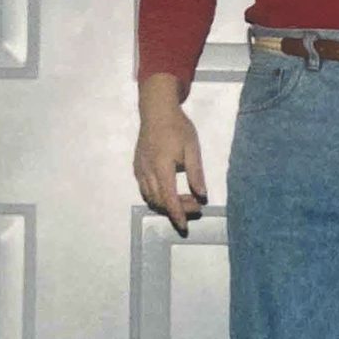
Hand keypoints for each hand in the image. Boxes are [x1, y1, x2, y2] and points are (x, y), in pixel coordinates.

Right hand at [133, 73, 205, 233]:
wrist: (156, 111)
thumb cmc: (177, 127)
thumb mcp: (192, 148)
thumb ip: (196, 173)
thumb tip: (202, 195)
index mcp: (162, 166)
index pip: (169, 198)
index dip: (177, 214)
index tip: (185, 227)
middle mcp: (147, 171)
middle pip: (159, 201)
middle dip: (177, 209)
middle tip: (196, 205)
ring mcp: (139, 170)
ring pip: (150, 197)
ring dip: (167, 203)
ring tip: (186, 199)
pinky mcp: (137, 167)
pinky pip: (145, 189)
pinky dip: (157, 196)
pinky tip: (171, 190)